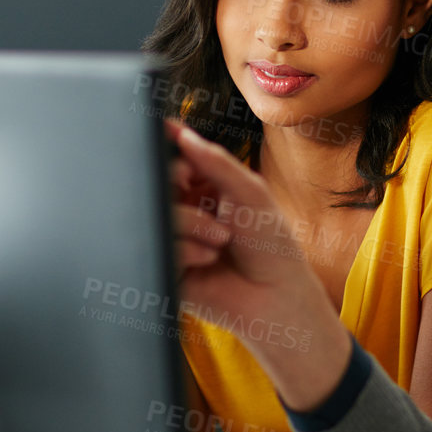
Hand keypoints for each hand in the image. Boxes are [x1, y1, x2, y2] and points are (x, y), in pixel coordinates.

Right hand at [166, 121, 350, 409]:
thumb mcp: (250, 192)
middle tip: (195, 189)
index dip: (171, 150)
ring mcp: (173, 238)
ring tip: (220, 239)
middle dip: (178, 183)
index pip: (174, 158)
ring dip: (191, 222)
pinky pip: (158, 246)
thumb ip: (216, 161)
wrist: (275, 299)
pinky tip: (208, 260)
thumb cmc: (270, 246)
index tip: (172, 143)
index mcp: (203, 188)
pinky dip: (186, 249)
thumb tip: (182, 132)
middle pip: (156, 181)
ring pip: (156, 213)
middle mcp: (184, 210)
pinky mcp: (165, 266)